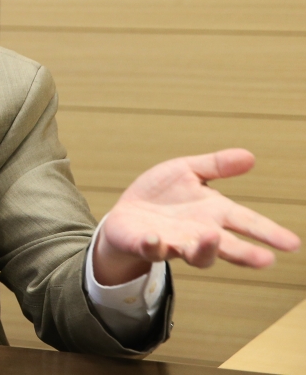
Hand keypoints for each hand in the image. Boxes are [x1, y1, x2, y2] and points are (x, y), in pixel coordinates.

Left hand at [93, 149, 300, 285]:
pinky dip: (154, 245)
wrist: (127, 214)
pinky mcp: (146, 245)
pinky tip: (155, 239)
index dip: (267, 232)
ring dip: (203, 248)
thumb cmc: (162, 194)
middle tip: (265, 259)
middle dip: (245, 253)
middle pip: (227, 247)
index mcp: (212, 213)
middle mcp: (198, 233)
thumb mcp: (188, 172)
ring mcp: (173, 242)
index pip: (245, 222)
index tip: (292, 243)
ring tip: (211, 237)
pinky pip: (151, 249)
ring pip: (193, 254)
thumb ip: (216, 166)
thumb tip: (250, 156)